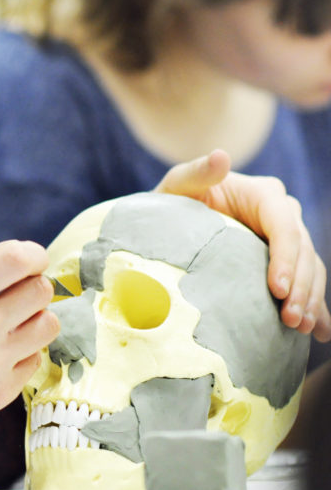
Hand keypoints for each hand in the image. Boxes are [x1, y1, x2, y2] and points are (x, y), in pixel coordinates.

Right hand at [0, 240, 58, 449]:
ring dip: (34, 318)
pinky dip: (21, 352)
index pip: (15, 260)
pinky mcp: (0, 395)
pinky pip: (34, 359)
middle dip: (33, 284)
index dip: (32, 253)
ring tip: (12, 323)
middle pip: (40, 290)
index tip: (29, 258)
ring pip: (48, 325)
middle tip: (17, 291)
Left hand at [155, 149, 330, 341]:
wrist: (173, 220)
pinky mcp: (284, 260)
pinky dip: (316, 308)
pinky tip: (320, 333)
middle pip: (303, 252)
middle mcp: (282, 214)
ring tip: (301, 330)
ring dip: (310, 301)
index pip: (285, 227)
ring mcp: (287, 238)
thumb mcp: (178, 184)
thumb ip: (196, 172)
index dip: (285, 258)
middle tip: (290, 321)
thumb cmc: (174, 199)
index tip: (277, 289)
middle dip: (301, 288)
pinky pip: (306, 283)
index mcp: (263, 194)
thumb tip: (220, 156)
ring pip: (310, 270)